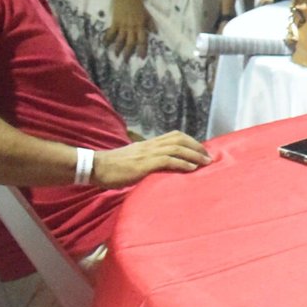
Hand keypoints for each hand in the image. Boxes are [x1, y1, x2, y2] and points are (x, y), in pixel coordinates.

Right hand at [91, 131, 210, 187]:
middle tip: (209, 157)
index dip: (191, 141)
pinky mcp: (145, 163)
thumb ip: (149, 162)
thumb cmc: (114, 168)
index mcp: (149, 143)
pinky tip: (192, 169)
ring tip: (206, 163)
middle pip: (180, 139)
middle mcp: (151, 145)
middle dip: (197, 146)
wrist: (97, 167)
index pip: (175, 136)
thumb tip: (162, 170)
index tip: (202, 150)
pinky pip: (168, 160)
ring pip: (177, 148)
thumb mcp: (135, 161)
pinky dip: (183, 163)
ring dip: (194, 155)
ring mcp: (148, 153)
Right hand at [105, 0, 151, 57]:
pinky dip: (108, 39)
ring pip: (120, 40)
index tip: (141, 57)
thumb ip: (150, 23)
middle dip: (128, 53)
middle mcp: (132, 27)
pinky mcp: (115, 22)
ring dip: (118, 49)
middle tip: (125, 61)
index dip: (142, 50)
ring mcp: (122, 25)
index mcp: (141, 25)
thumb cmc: (137, 2)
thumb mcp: (147, 13)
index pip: (142, 40)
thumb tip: (155, 32)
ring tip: (116, 56)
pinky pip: (111, 33)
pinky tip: (105, 44)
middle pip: (130, 43)